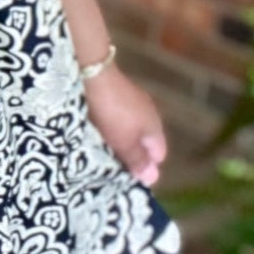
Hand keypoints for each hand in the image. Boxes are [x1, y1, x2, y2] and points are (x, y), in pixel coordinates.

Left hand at [82, 64, 166, 186]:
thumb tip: (153, 178)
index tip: (128, 178)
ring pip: (130, 129)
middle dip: (131, 155)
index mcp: (155, 126)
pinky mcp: (116, 93)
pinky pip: (118, 117)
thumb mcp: (125, 142)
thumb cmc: (112, 114)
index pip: (159, 154)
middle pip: (144, 142)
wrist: (93, 75)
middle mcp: (149, 113)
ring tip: (102, 152)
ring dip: (119, 140)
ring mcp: (133, 101)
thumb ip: (138, 160)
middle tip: (113, 168)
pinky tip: (97, 130)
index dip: (147, 167)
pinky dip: (110, 126)